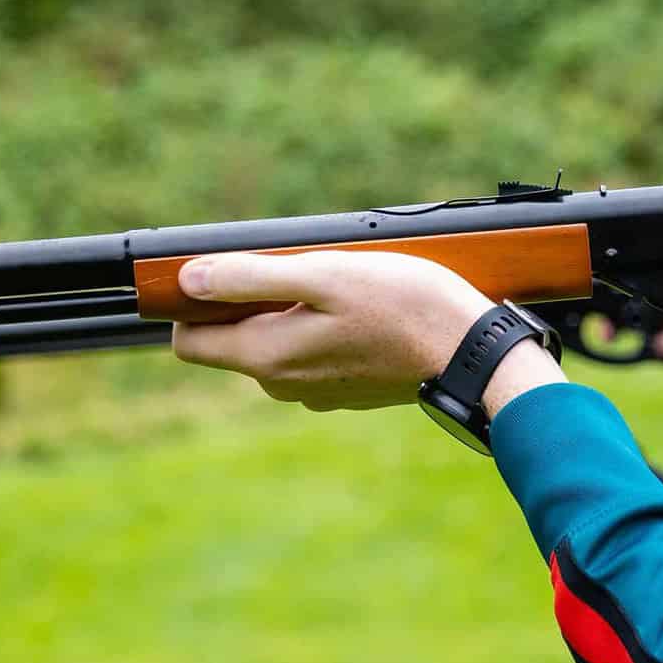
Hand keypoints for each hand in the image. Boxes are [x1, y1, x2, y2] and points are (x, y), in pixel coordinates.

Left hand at [167, 250, 565, 416]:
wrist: (473, 355)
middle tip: (298, 270)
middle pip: (234, 340)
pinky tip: (361, 310)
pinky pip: (314, 355)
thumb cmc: (405, 307)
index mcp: (268, 357)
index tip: (226, 271)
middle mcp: (284, 384)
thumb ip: (251, 278)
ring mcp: (318, 392)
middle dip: (249, 302)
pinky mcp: (348, 391)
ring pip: (276, 345)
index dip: (193, 303)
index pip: (190, 342)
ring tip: (339, 287)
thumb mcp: (324, 275)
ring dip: (291, 313)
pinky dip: (323, 330)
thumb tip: (189, 280)